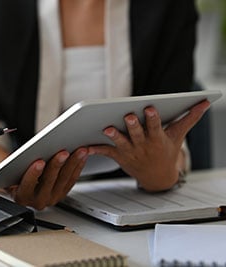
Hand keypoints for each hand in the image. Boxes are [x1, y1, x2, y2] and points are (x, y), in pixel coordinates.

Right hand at [8, 147, 88, 209]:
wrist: (20, 182)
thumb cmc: (12, 176)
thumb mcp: (3, 177)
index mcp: (21, 197)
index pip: (27, 186)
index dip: (33, 174)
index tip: (38, 161)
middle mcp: (38, 201)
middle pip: (49, 182)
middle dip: (57, 166)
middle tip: (62, 152)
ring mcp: (53, 197)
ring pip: (64, 180)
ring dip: (72, 164)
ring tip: (78, 150)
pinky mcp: (63, 191)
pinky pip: (72, 179)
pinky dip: (78, 166)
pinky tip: (81, 155)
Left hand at [88, 100, 209, 191]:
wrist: (157, 177)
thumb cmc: (166, 152)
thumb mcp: (178, 136)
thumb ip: (189, 118)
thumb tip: (206, 102)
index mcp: (157, 139)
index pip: (155, 126)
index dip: (152, 118)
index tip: (149, 108)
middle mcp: (143, 145)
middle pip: (136, 134)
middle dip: (132, 126)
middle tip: (127, 116)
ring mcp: (130, 152)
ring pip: (121, 143)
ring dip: (114, 136)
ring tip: (106, 128)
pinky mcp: (119, 156)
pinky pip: (106, 152)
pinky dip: (95, 149)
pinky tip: (85, 145)